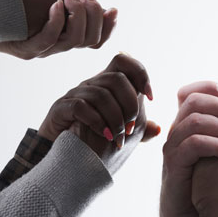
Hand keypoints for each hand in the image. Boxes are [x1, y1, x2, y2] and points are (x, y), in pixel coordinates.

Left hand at [0, 0, 116, 58]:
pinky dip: (56, 22)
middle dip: (94, 15)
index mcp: (64, 31)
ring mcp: (42, 47)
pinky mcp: (25, 49)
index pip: (98, 36)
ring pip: (75, 42)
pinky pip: (49, 41)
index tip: (112, 7)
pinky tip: (54, 4)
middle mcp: (57, 43)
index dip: (110, 24)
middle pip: (93, 39)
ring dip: (78, 17)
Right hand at [38, 53, 158, 172]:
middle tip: (130, 128)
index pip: (124, 61)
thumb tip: (158, 128)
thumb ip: (138, 128)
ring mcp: (75, 94)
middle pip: (116, 78)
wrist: (60, 155)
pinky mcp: (61, 108)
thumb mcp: (120, 131)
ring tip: (118, 137)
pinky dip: (97, 122)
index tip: (151, 97)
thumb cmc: (92, 140)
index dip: (141, 74)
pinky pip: (81, 106)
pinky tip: (104, 135)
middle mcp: (91, 84)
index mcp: (107, 84)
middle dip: (129, 104)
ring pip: (101, 94)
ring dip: (115, 118)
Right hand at [159, 81, 217, 216]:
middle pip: (192, 100)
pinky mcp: (173, 165)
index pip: (190, 93)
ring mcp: (173, 149)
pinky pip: (192, 143)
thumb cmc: (210, 189)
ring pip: (193, 120)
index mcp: (188, 128)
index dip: (209, 87)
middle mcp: (177, 134)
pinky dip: (214, 144)